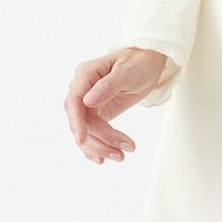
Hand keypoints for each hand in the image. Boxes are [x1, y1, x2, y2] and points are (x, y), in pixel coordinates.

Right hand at [63, 48, 166, 163]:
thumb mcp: (128, 71)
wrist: (147, 64)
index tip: (81, 139)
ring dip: (100, 147)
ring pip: (86, 131)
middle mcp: (82, 89)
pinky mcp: (96, 113)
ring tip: (120, 156)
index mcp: (86, 74)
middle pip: (81, 120)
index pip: (74, 101)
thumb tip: (88, 101)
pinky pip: (91, 133)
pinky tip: (103, 159)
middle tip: (120, 152)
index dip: (76, 122)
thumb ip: (108, 85)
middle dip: (98, 139)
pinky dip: (96, 147)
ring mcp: (87, 103)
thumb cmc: (138, 62)